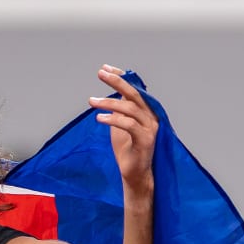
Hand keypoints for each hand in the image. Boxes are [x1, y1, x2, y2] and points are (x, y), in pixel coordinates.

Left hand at [88, 65, 158, 192]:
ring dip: (109, 103)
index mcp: (146, 110)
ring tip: (92, 101)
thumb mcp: (119, 126)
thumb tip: (108, 97)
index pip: (134, 88)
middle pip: (134, 93)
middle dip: (116, 81)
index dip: (121, 76)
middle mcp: (151, 116)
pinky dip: (113, 120)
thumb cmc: (127, 151)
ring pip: (130, 108)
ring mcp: (150, 128)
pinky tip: (99, 119)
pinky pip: (129, 125)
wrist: (135, 175)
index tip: (105, 68)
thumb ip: (117, 111)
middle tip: (100, 73)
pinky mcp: (146, 140)